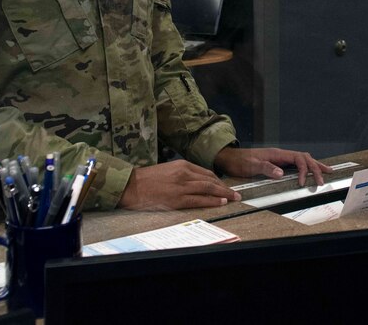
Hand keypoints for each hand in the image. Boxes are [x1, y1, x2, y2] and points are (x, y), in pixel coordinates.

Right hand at [119, 160, 239, 209]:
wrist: (130, 186)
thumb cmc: (147, 179)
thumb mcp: (168, 169)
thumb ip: (182, 173)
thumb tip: (196, 181)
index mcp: (182, 165)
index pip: (207, 173)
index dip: (219, 180)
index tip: (226, 186)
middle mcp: (184, 173)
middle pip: (211, 180)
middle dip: (225, 187)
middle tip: (236, 193)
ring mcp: (181, 186)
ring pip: (208, 189)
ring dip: (223, 194)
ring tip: (233, 198)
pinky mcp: (177, 199)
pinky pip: (199, 200)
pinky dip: (212, 201)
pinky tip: (220, 203)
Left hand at [213, 146, 332, 186]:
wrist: (230, 158)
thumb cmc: (239, 162)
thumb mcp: (250, 165)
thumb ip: (266, 168)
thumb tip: (281, 173)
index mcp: (277, 154)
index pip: (298, 158)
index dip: (304, 170)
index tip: (302, 183)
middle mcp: (281, 154)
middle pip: (304, 158)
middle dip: (315, 168)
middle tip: (324, 179)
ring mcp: (280, 158)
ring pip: (303, 159)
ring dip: (314, 166)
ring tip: (326, 172)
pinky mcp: (278, 163)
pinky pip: (297, 163)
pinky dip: (307, 167)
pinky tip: (311, 171)